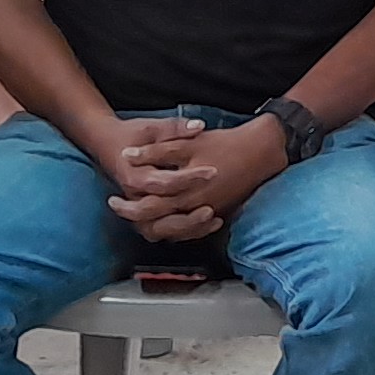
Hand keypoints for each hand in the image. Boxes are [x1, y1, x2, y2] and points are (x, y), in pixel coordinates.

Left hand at [109, 114, 283, 237]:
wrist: (261, 151)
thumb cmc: (224, 144)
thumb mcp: (188, 143)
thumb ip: (157, 151)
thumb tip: (129, 155)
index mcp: (184, 189)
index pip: (148, 206)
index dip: (128, 206)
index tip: (113, 201)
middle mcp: (194, 206)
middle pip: (157, 223)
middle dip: (135, 218)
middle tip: (119, 209)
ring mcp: (206, 212)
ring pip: (173, 230)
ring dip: (154, 225)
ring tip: (138, 216)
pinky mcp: (217, 212)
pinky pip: (190, 230)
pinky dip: (175, 228)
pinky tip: (165, 220)